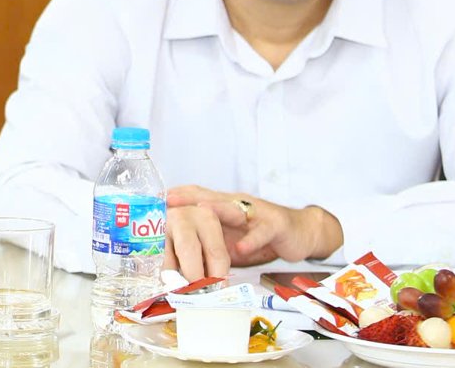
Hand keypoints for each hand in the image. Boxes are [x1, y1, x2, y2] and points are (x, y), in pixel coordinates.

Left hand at [166, 185, 342, 271]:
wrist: (300, 232)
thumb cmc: (259, 234)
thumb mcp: (231, 234)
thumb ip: (209, 241)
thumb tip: (179, 259)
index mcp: (224, 206)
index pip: (196, 195)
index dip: (176, 195)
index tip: (154, 197)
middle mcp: (237, 204)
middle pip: (210, 197)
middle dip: (188, 197)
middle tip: (168, 200)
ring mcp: (256, 213)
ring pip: (234, 209)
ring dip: (217, 211)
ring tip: (200, 212)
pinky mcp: (275, 226)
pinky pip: (261, 232)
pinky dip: (250, 241)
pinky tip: (239, 249)